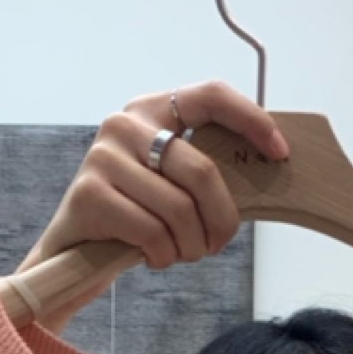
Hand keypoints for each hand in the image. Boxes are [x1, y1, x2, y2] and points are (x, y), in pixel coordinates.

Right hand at [16, 81, 290, 328]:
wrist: (72, 253)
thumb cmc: (133, 217)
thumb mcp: (171, 182)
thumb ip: (204, 168)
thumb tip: (268, 167)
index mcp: (151, 109)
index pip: (211, 95)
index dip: (252, 120)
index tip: (280, 153)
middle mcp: (124, 124)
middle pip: (202, 170)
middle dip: (221, 219)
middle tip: (216, 243)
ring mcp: (103, 157)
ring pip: (179, 209)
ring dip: (191, 245)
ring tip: (181, 253)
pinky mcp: (89, 195)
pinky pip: (153, 233)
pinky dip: (164, 256)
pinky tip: (154, 257)